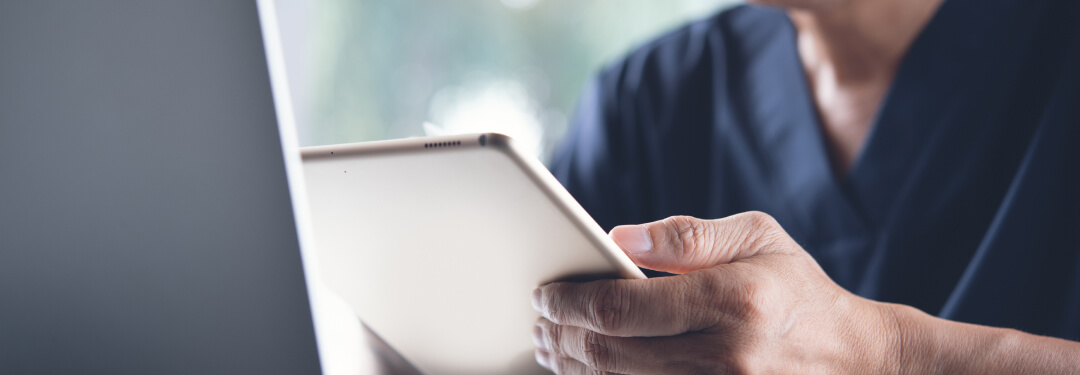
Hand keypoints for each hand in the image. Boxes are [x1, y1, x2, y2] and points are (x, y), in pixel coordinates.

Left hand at [531, 212, 898, 373]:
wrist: (855, 358)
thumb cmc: (797, 290)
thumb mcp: (757, 238)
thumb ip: (685, 237)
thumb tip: (617, 239)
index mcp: (729, 301)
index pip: (621, 308)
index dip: (568, 303)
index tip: (543, 295)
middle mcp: (725, 357)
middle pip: (609, 355)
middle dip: (560, 338)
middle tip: (539, 323)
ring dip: (573, 370)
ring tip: (553, 349)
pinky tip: (591, 374)